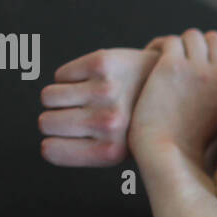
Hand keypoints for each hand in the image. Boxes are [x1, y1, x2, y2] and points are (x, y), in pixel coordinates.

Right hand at [39, 47, 160, 165]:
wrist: (171, 82)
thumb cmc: (139, 118)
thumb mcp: (121, 150)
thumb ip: (85, 152)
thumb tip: (45, 146)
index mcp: (110, 151)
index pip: (50, 150)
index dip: (54, 142)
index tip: (68, 137)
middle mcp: (108, 123)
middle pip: (45, 122)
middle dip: (56, 117)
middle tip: (82, 113)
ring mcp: (106, 91)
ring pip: (48, 96)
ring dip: (62, 96)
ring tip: (89, 96)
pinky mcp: (103, 63)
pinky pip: (60, 75)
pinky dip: (72, 76)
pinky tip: (98, 79)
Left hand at [128, 29, 216, 163]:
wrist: (164, 153)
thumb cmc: (191, 140)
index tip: (213, 62)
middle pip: (215, 39)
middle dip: (200, 47)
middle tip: (184, 62)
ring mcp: (198, 70)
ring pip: (193, 36)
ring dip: (180, 46)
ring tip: (168, 60)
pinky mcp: (172, 66)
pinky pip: (170, 41)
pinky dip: (160, 47)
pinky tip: (153, 60)